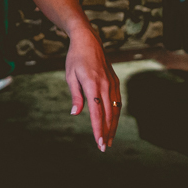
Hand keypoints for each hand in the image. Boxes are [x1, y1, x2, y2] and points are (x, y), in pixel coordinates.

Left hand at [65, 26, 121, 151]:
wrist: (88, 40)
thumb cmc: (75, 58)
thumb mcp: (70, 75)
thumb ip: (75, 95)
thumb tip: (76, 113)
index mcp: (91, 84)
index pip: (96, 112)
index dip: (98, 129)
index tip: (99, 142)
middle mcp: (104, 84)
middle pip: (108, 114)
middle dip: (107, 132)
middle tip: (104, 147)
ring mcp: (112, 82)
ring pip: (115, 109)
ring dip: (113, 125)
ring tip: (109, 139)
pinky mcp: (115, 80)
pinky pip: (117, 100)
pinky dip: (116, 113)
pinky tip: (113, 122)